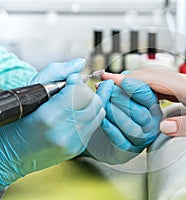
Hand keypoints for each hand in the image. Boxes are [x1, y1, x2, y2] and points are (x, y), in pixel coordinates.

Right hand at [0, 59, 104, 188]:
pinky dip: (91, 113)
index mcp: (49, 117)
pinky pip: (96, 124)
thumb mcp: (29, 90)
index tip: (69, 80)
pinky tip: (81, 108)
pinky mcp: (78, 148)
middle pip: (94, 102)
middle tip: (74, 88)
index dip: (77, 82)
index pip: (81, 92)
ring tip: (79, 97)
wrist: (11, 155)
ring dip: (92, 101)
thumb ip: (56, 72)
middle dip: (86, 90)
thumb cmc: (16, 120)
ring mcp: (73, 143)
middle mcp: (64, 133)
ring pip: (99, 112)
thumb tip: (79, 63)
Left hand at [85, 77, 161, 163]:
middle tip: (105, 87)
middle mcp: (151, 125)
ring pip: (130, 126)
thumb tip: (110, 76)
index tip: (120, 78)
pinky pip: (120, 141)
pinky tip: (102, 119)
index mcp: (153, 108)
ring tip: (101, 102)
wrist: (105, 137)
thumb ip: (121, 85)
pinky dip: (110, 129)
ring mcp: (141, 139)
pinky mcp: (128, 151)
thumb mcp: (123, 95)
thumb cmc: (118, 112)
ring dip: (114, 112)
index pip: (148, 97)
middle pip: (139, 112)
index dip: (134, 86)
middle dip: (120, 97)